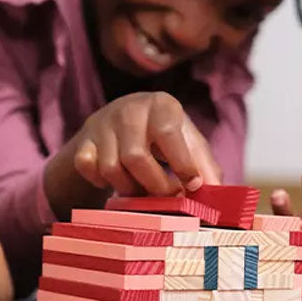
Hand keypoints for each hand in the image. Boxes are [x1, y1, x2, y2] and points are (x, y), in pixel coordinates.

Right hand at [64, 92, 221, 197]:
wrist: (122, 119)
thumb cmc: (164, 135)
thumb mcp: (189, 142)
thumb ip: (206, 167)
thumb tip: (218, 195)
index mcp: (161, 104)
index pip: (168, 133)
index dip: (181, 163)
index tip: (191, 185)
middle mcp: (129, 109)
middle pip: (136, 157)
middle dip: (155, 185)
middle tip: (168, 195)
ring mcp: (102, 124)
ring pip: (111, 168)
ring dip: (130, 189)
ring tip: (144, 190)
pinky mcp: (83, 141)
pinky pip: (87, 168)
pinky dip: (101, 182)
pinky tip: (115, 182)